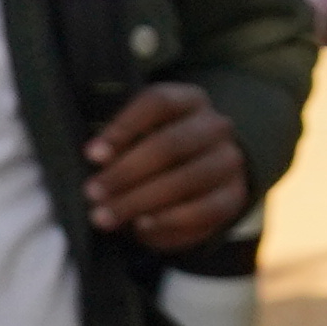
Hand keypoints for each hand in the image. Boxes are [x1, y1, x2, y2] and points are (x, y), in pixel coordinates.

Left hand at [82, 84, 250, 251]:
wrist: (197, 179)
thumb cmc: (151, 152)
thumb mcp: (134, 137)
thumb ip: (116, 147)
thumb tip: (98, 164)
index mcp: (188, 100)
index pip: (158, 102)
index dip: (124, 127)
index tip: (92, 155)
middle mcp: (215, 126)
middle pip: (171, 144)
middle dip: (125, 172)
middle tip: (93, 193)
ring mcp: (229, 161)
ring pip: (187, 179)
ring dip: (140, 201)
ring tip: (105, 217)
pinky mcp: (234, 196)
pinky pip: (203, 210)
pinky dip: (168, 220)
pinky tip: (141, 225)